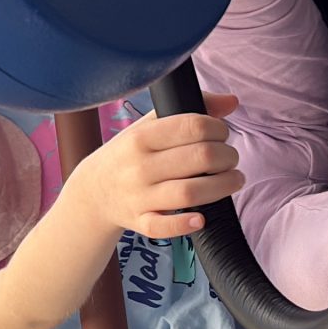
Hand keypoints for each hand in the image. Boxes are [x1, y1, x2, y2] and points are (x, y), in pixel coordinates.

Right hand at [67, 93, 243, 238]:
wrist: (93, 192)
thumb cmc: (129, 154)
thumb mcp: (149, 126)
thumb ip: (190, 110)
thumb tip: (231, 102)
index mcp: (142, 137)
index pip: (193, 126)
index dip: (219, 129)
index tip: (222, 134)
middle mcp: (140, 166)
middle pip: (201, 157)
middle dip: (227, 156)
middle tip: (230, 158)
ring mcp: (139, 196)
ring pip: (190, 192)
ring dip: (222, 186)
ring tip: (234, 179)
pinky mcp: (140, 222)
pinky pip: (164, 226)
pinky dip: (185, 224)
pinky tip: (201, 218)